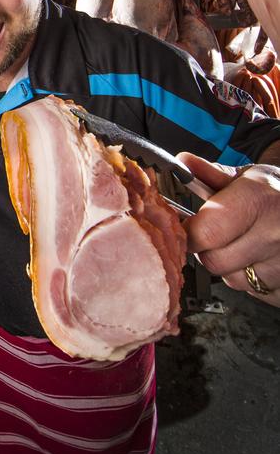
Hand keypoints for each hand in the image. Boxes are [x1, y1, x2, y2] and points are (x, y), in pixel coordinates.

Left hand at [178, 152, 279, 306]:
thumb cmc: (279, 195)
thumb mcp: (251, 177)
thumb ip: (212, 174)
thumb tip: (183, 163)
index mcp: (258, 201)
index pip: (204, 232)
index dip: (188, 232)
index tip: (186, 228)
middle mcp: (272, 234)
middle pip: (213, 261)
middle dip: (208, 248)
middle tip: (218, 234)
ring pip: (232, 279)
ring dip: (230, 265)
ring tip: (244, 243)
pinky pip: (253, 291)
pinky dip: (251, 278)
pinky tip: (259, 258)